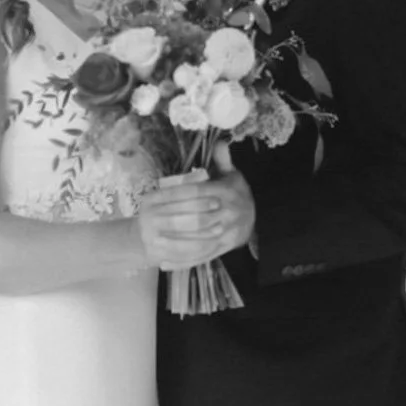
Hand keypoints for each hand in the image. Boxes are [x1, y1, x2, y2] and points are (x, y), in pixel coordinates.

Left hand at [137, 156, 255, 270]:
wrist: (255, 218)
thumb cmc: (237, 194)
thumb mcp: (232, 174)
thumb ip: (222, 159)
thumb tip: (219, 141)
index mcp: (226, 192)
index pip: (196, 192)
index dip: (174, 194)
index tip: (153, 197)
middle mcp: (227, 214)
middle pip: (196, 218)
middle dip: (172, 222)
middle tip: (150, 223)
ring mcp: (226, 234)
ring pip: (198, 241)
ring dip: (175, 244)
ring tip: (154, 244)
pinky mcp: (223, 249)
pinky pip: (201, 257)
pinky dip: (183, 262)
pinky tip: (165, 264)